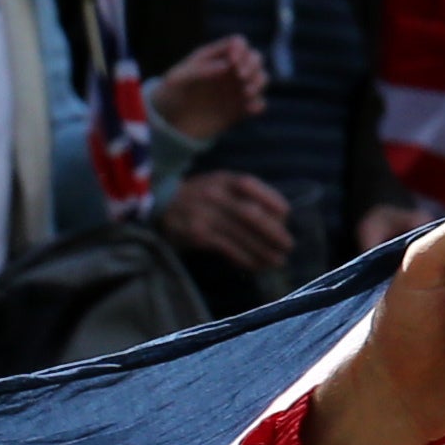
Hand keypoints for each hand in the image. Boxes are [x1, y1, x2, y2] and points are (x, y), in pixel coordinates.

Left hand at [148, 36, 265, 141]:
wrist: (167, 125)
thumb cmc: (169, 95)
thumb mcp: (177, 80)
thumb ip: (200, 70)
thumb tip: (227, 65)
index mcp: (215, 57)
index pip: (238, 43)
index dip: (240, 49)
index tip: (233, 62)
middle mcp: (230, 70)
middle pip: (255, 58)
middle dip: (253, 64)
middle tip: (241, 76)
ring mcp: (236, 89)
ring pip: (260, 79)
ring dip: (259, 82)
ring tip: (246, 92)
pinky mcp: (239, 110)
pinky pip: (258, 104)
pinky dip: (258, 105)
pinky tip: (250, 109)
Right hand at [159, 170, 293, 272]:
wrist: (157, 205)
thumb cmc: (194, 197)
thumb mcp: (217, 185)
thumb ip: (240, 195)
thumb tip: (273, 217)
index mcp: (223, 179)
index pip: (253, 187)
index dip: (273, 201)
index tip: (286, 215)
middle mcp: (215, 195)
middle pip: (251, 214)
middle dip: (273, 231)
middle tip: (288, 245)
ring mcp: (205, 216)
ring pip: (241, 234)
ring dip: (262, 250)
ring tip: (276, 261)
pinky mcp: (197, 235)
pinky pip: (226, 248)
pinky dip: (243, 258)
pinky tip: (254, 265)